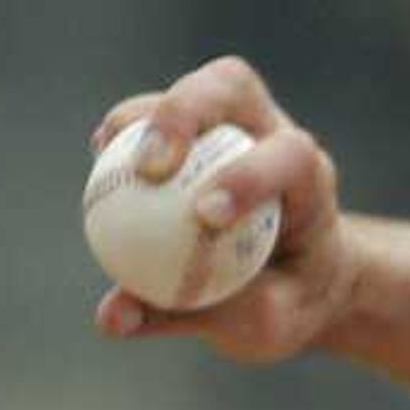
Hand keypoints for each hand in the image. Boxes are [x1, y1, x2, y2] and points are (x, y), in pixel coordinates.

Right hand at [87, 56, 354, 362]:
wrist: (300, 280)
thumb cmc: (290, 301)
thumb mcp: (267, 322)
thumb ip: (199, 315)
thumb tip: (112, 318)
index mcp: (310, 182)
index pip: (291, 157)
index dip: (249, 176)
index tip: (204, 216)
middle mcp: (272, 135)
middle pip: (233, 87)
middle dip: (185, 113)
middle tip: (148, 167)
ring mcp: (231, 124)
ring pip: (189, 92)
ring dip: (143, 117)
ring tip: (106, 155)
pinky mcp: (190, 132)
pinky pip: (151, 119)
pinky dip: (122, 133)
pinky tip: (99, 159)